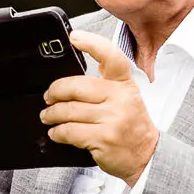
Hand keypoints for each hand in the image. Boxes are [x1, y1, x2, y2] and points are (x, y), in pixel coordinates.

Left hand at [40, 30, 158, 185]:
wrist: (146, 155)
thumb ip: (104, 86)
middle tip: (48, 97)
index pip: (111, 57)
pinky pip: (69, 131)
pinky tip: (56, 132)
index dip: (92, 43)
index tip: (75, 37)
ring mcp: (112, 119)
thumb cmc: (131, 125)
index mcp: (125, 84)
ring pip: (69, 110)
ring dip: (52, 114)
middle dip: (55, 92)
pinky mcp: (102, 138)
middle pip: (76, 86)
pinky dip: (58, 132)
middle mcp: (120, 98)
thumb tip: (69, 83)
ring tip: (47, 116)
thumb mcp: (126, 98)